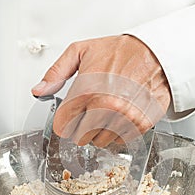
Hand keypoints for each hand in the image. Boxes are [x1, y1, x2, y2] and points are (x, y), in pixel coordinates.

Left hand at [32, 35, 170, 146]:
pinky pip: (120, 141)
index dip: (64, 122)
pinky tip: (120, 116)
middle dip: (81, 127)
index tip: (69, 117)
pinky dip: (118, 132)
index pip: (63, 126)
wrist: (155, 53)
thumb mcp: (80, 52)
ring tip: (107, 112)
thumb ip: (56, 73)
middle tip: (90, 112)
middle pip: (80, 138)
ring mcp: (124, 118)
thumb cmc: (119, 51)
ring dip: (100, 131)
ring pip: (100, 142)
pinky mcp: (140, 124)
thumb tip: (39, 90)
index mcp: (86, 91)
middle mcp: (105, 108)